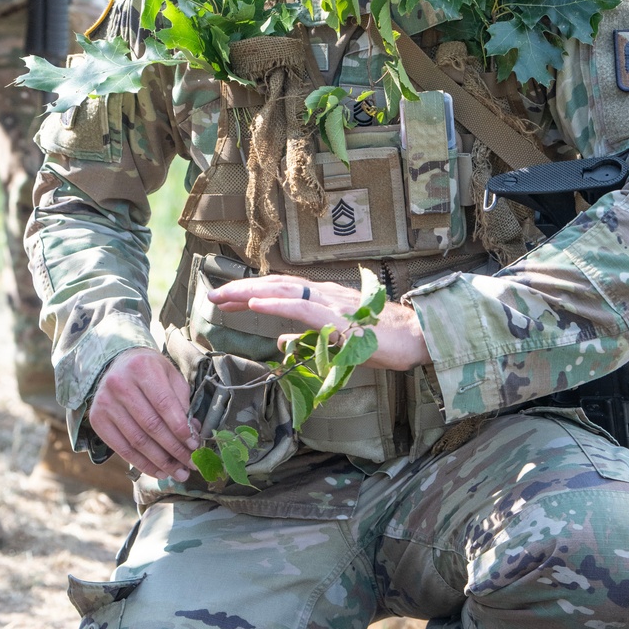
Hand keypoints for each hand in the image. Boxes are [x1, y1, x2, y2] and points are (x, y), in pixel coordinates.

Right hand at [89, 348, 198, 480]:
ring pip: (137, 441)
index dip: (180, 429)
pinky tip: (159, 471)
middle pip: (150, 426)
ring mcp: (105, 403)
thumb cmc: (151, 372)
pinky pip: (122, 449)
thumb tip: (192, 434)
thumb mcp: (171, 377)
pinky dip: (142, 464)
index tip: (195, 445)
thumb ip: (182, 403)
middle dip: (174, 450)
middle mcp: (119, 384)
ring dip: (160, 462)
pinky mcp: (97, 420)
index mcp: (142, 368)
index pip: (164, 404)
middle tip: (191, 464)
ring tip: (178, 472)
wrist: (119, 365)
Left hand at [208, 275, 430, 371]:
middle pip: (274, 286)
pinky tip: (255, 304)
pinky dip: (276, 304)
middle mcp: (323, 294)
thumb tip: (282, 342)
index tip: (223, 299)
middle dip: (240, 290)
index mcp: (322, 298)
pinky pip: (302, 308)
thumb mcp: (336, 342)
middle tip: (211, 296)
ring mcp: (331, 302)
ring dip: (250, 292)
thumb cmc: (382, 340)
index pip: (279, 291)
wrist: (417, 337)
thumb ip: (308, 339)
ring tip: (224, 296)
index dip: (249, 292)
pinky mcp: (339, 317)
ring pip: (283, 291)